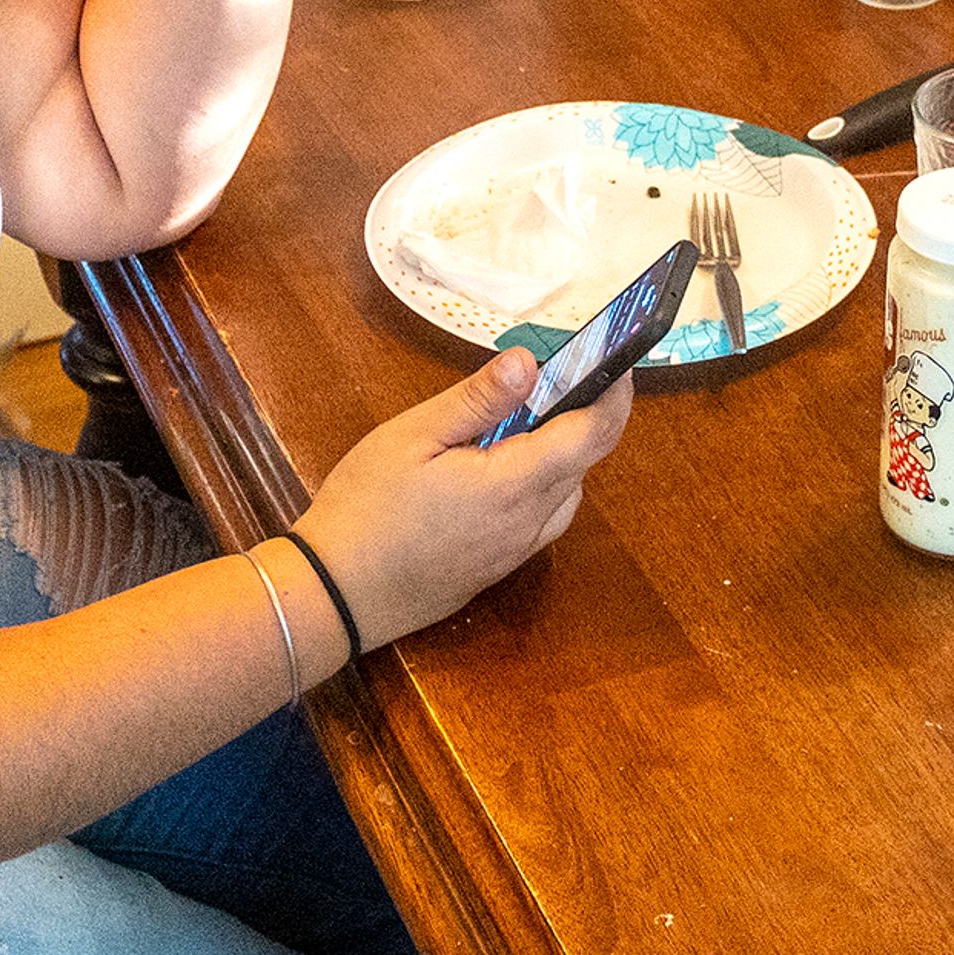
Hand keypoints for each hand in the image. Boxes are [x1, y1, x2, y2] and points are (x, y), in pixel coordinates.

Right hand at [290, 351, 629, 648]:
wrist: (336, 595)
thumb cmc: (366, 509)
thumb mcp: (413, 437)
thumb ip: (478, 400)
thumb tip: (530, 363)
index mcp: (512, 485)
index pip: (593, 435)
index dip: (615, 393)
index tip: (617, 359)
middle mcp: (527, 523)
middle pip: (584, 462)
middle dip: (585, 414)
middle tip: (559, 374)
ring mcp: (515, 551)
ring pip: (566, 493)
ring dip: (563, 453)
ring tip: (527, 417)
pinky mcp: (499, 567)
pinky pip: (543, 519)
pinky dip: (542, 484)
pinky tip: (503, 468)